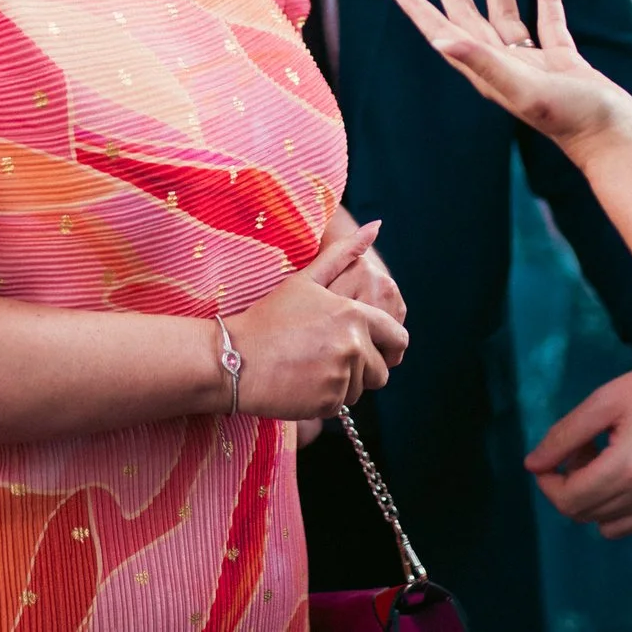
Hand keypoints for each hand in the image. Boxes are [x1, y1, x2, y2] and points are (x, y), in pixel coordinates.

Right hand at [230, 220, 409, 419]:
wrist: (234, 358)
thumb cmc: (269, 316)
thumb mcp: (306, 279)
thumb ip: (344, 254)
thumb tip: (377, 226)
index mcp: (354, 314)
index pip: (397, 338)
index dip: (388, 346)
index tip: (375, 349)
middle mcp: (353, 346)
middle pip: (381, 370)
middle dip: (363, 368)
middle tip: (329, 359)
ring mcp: (341, 376)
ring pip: (360, 389)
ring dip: (343, 383)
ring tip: (310, 368)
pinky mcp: (328, 402)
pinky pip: (340, 405)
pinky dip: (325, 398)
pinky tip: (300, 382)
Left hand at [382, 0, 631, 163]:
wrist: (616, 140)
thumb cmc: (570, 120)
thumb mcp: (523, 88)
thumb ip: (482, 62)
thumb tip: (439, 39)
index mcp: (484, 72)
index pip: (441, 30)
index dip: (415, 7)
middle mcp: (502, 66)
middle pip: (466, 15)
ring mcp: (532, 62)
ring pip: (506, 11)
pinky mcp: (561, 60)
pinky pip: (548, 16)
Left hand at [527, 351, 631, 538]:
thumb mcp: (605, 400)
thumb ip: (564, 435)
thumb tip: (532, 465)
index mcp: (628, 468)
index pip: (570, 500)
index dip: (548, 483)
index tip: (548, 460)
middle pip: (586, 514)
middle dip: (572, 484)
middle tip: (584, 448)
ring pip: (609, 526)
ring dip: (596, 498)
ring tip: (608, 458)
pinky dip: (623, 504)